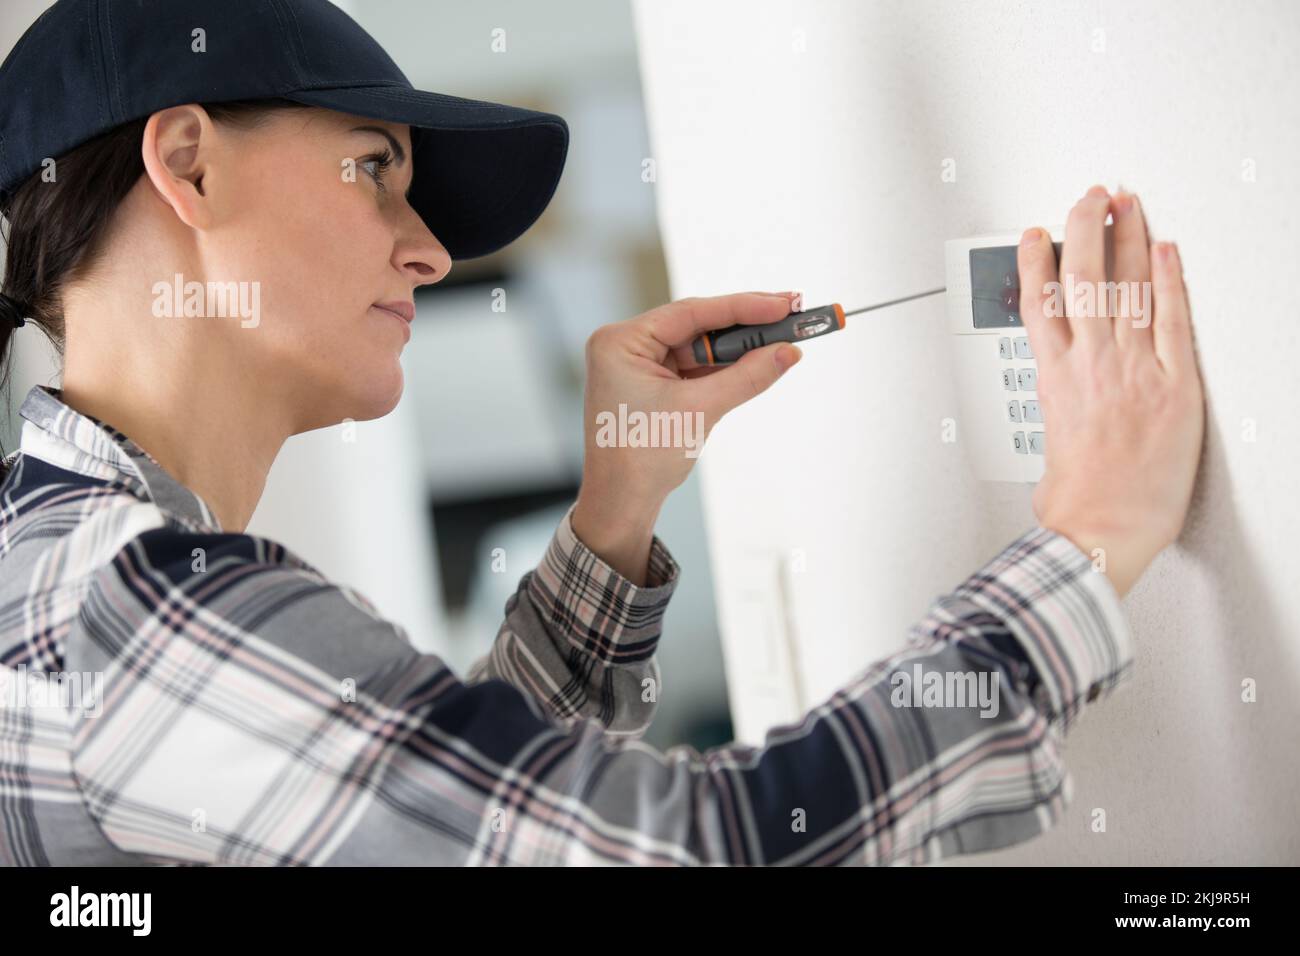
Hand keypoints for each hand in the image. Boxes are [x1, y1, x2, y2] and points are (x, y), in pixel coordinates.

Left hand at [572, 291, 804, 582]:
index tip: (783, 304)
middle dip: (745, 324)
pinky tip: (757, 360)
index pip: (691, 313)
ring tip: (783, 338)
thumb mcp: (700, 411)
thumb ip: (746, 376)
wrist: (622, 503)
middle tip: (792, 313)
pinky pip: (696, 367)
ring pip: (700, 346)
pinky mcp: (652, 383)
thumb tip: (788, 352)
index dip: (742, 306)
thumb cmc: (644, 458)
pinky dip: (725, 367)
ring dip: (739, 347)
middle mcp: (626, 346)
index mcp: (621, 342)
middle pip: (697, 325)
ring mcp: (638, 364)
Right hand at [1018, 185, 1204, 596]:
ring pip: (1124, 287)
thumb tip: (1065, 429)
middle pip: (1082, 279)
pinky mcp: (1172, 385)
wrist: (1102, 530)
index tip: (1037, 237)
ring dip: (1127, 238)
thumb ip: (1059, 426)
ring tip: (1127, 205)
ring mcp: (1130, 370)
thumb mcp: (1048, 455)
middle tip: (1091, 198)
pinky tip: (1165, 250)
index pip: (1040, 304)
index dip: (1037, 263)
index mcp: (1054, 381)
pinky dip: (1168, 279)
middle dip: (1086, 230)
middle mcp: (1088, 366)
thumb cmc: (1075, 506)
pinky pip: (1171, 318)